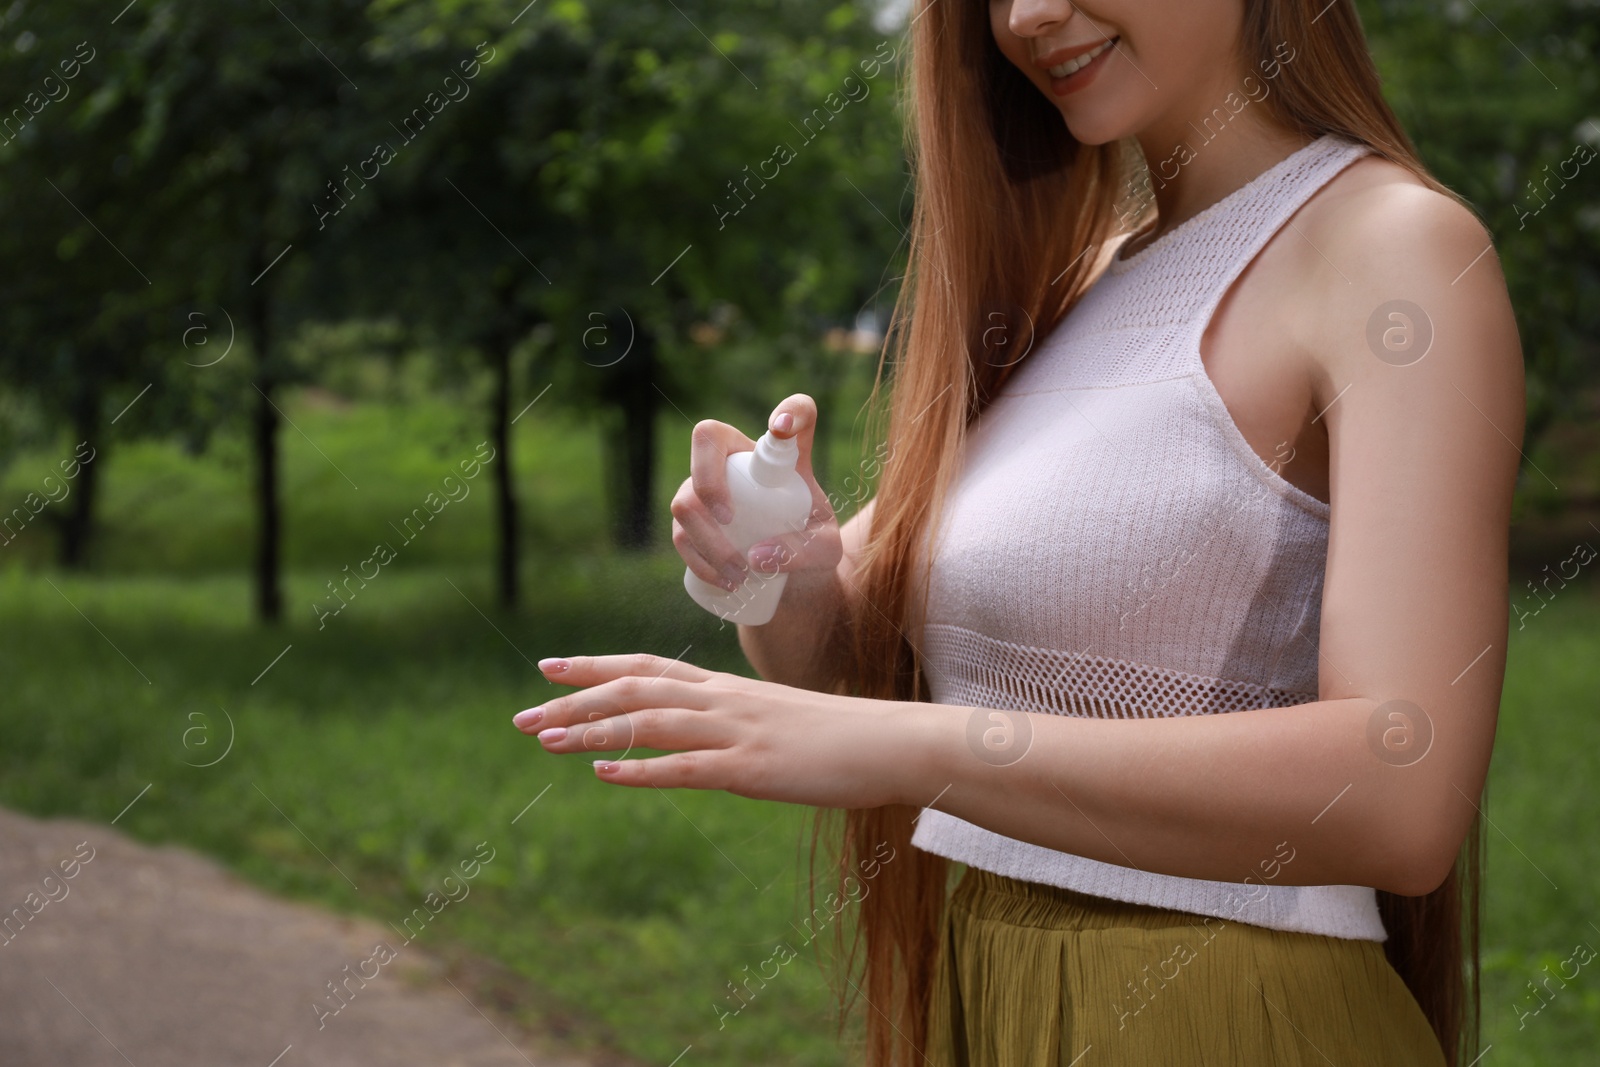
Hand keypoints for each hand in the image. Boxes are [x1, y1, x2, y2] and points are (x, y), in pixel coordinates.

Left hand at [512, 653, 908, 808]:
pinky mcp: (752, 768)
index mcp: (727, 689)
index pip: (648, 667)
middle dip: (575, 700)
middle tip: (523, 714)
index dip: (596, 667)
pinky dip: (641, 769)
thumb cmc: (841, 737)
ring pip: (650, 722)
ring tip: (545, 739)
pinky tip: (604, 775)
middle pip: (635, 689)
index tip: (549, 667)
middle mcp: (723, 702)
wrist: (892, 742)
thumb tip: (703, 745)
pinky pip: (686, 767)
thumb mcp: (777, 722)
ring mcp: (736, 731)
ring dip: (593, 731)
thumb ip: (735, 726)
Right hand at [669, 393, 842, 593]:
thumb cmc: (810, 550)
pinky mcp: (691, 524)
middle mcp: (739, 462)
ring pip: (686, 499)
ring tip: (741, 575)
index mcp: (782, 455)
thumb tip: (754, 557)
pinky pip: (680, 534)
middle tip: (729, 517)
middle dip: (707, 475)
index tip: (784, 427)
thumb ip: (807, 550)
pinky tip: (725, 582)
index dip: (791, 410)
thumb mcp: (826, 551)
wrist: (792, 582)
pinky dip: (700, 561)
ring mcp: (707, 489)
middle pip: (706, 436)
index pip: (794, 413)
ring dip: (708, 540)